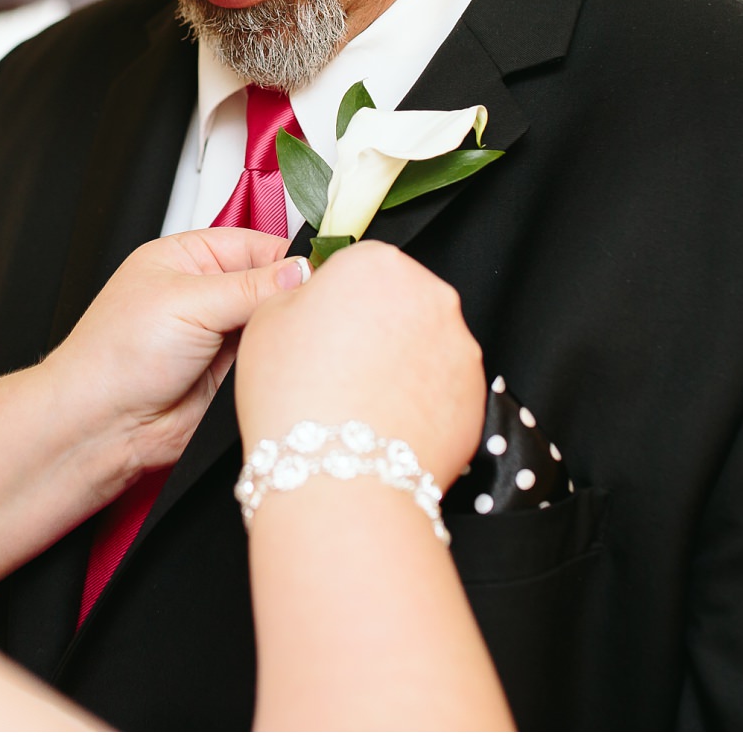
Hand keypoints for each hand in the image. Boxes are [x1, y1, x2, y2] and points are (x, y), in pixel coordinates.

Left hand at [41, 228, 307, 478]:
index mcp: (190, 258)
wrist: (101, 426)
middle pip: (273, 285)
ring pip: (276, 327)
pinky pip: (271, 363)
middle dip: (294, 298)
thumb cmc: (114, 355)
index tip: (324, 273)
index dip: (292, 259)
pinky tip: (288, 367)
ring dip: (288, 335)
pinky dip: (283, 365)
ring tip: (298, 341)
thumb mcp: (187, 302)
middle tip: (316, 311)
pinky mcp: (232, 376)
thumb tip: (303, 270)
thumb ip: (251, 286)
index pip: (259, 245)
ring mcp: (220, 336)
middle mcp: (207, 294)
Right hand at [235, 241, 484, 485]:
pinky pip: (443, 385)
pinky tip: (387, 422)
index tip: (323, 326)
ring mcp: (460, 345)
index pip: (359, 264)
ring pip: (425, 343)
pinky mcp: (476, 393)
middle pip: (400, 300)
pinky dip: (421, 398)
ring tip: (362, 401)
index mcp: (378, 264)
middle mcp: (430, 295)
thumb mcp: (266, 320)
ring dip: (401, 361)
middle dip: (375, 326)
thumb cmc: (296, 397)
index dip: (336, 298)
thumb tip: (316, 297)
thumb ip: (298, 293)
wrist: (339, 479)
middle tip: (339, 366)